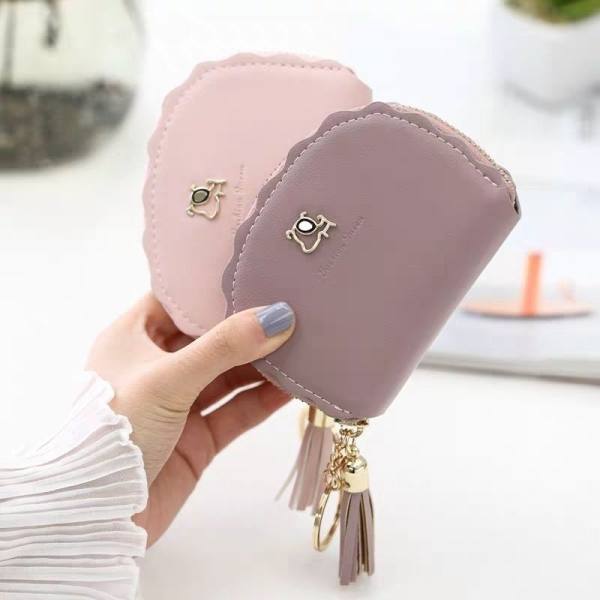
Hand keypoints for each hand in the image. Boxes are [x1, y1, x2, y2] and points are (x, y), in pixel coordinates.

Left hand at [86, 294, 294, 544]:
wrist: (96, 518)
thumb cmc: (115, 432)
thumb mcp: (167, 378)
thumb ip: (223, 347)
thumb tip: (279, 316)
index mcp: (132, 337)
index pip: (177, 300)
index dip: (213, 287)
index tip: (255, 272)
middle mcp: (157, 366)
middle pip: (210, 337)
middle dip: (248, 326)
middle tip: (291, 307)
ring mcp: (179, 403)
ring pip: (228, 375)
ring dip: (263, 364)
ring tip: (303, 344)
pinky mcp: (198, 438)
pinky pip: (237, 410)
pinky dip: (264, 399)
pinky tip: (295, 386)